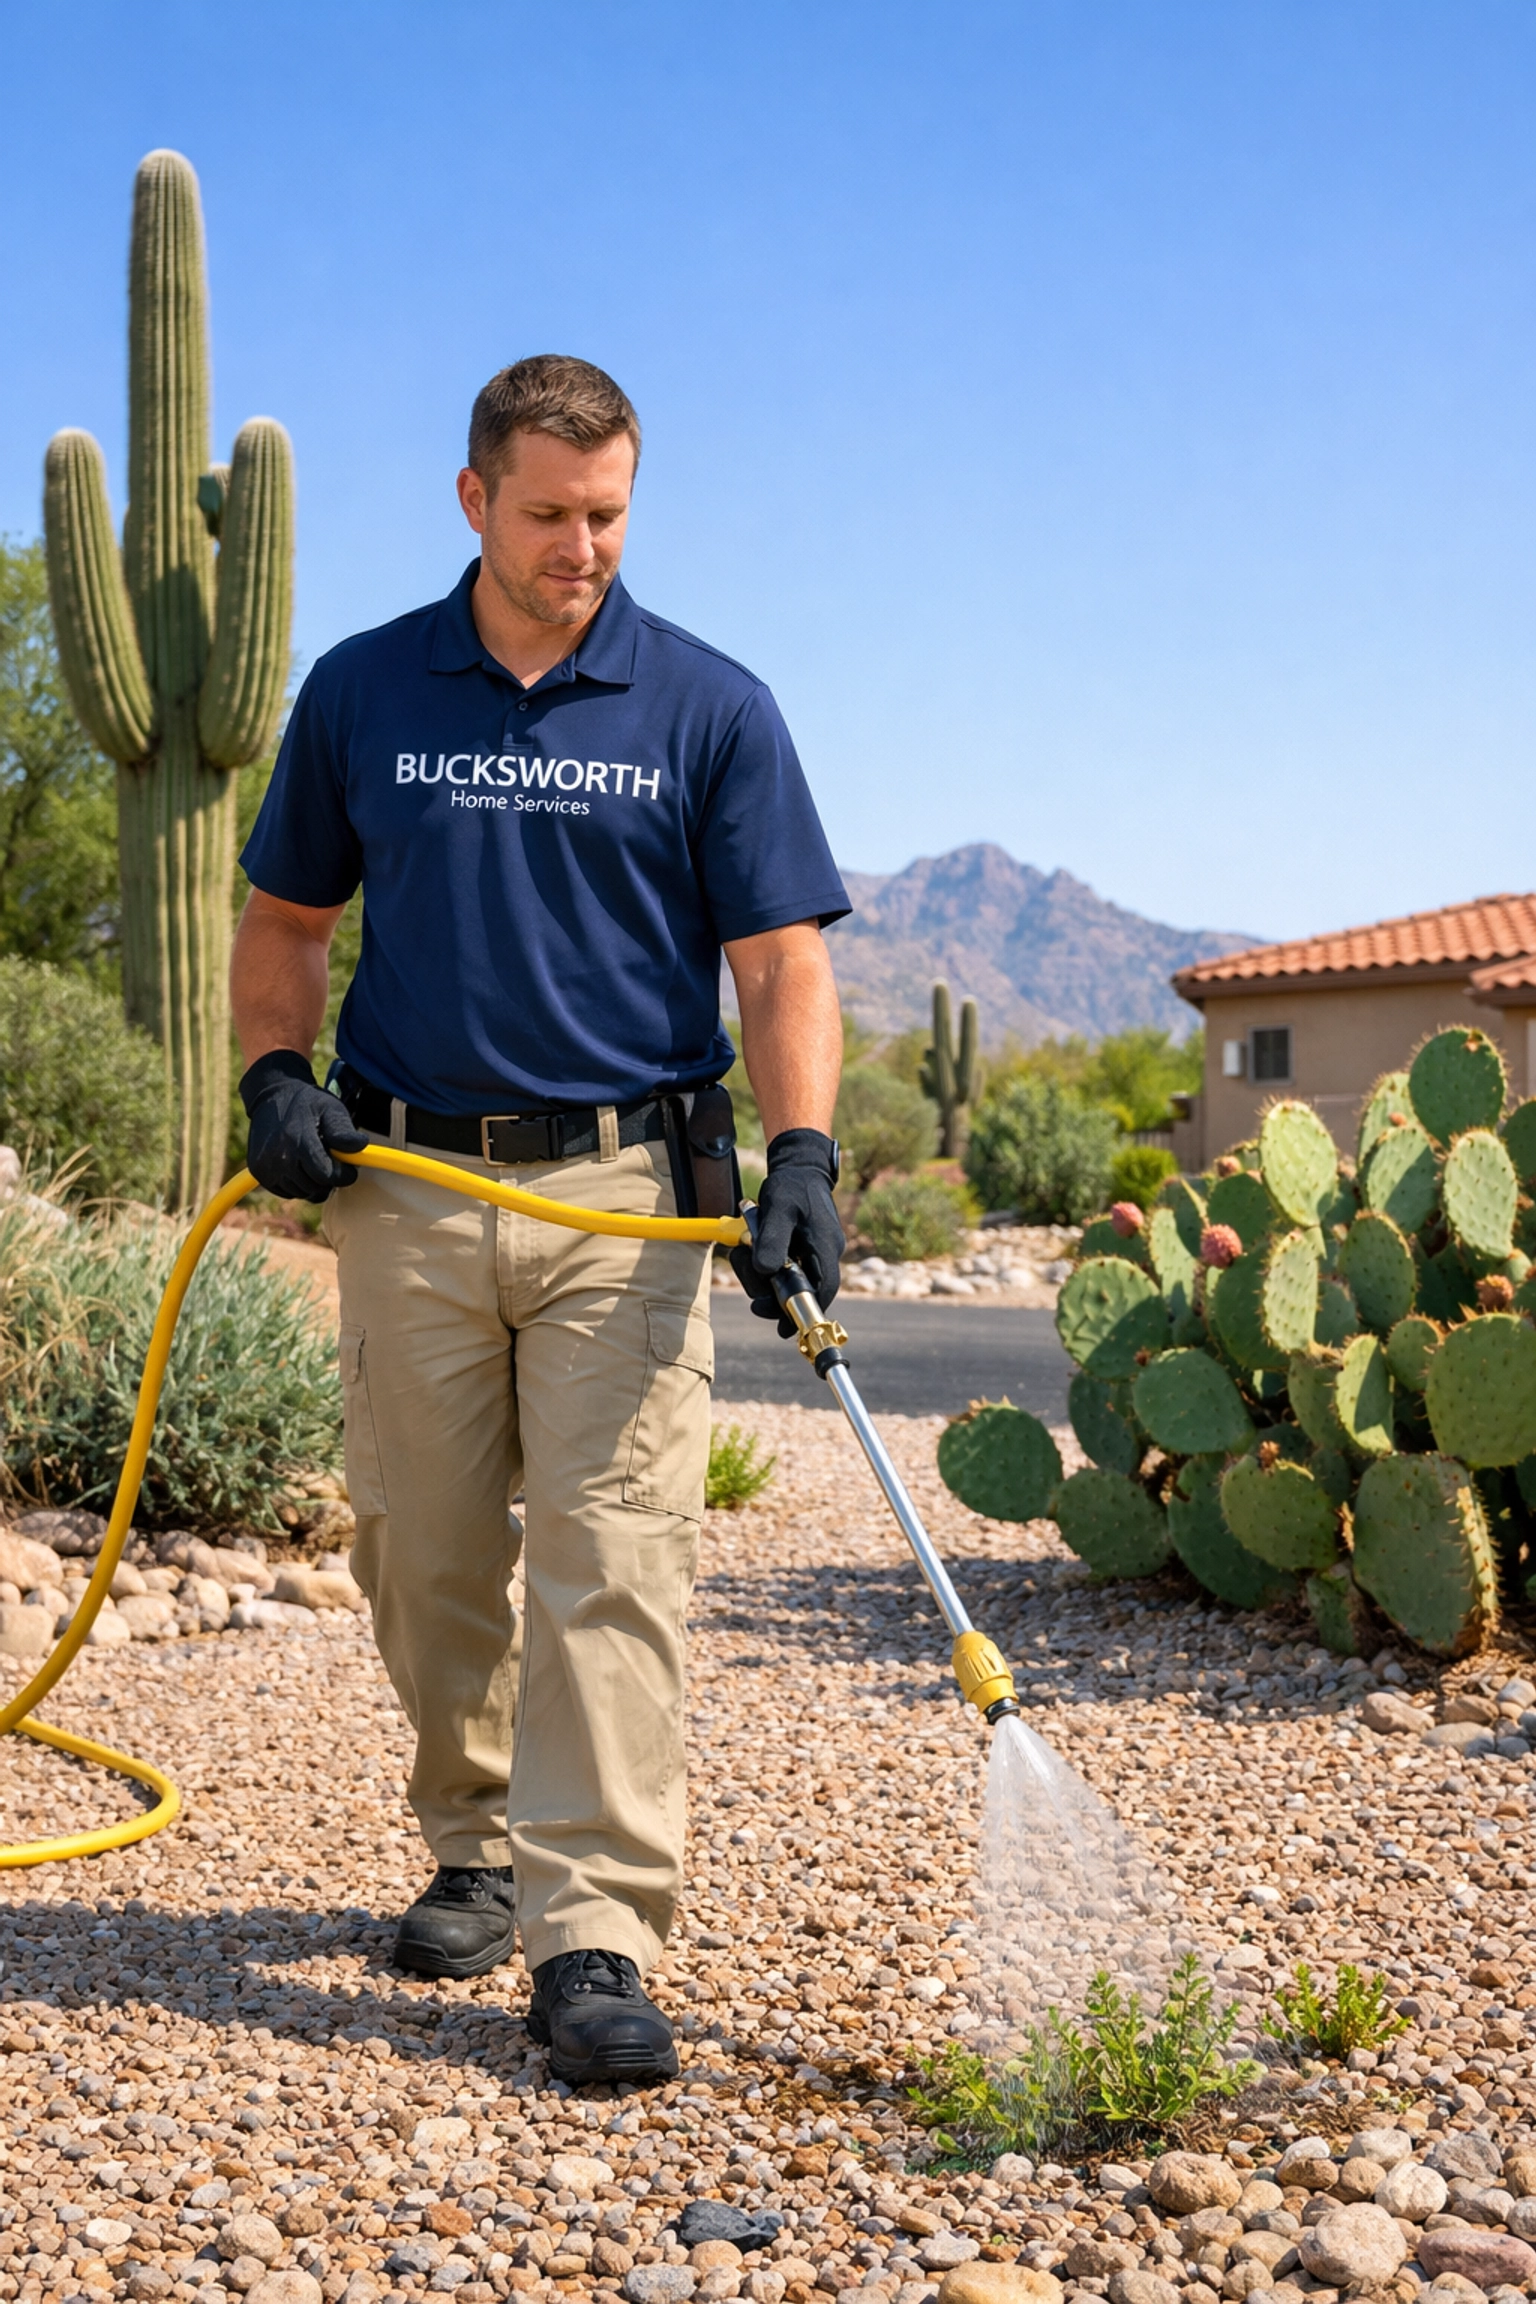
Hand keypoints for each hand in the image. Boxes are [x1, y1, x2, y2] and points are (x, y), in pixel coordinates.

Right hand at [240, 1050, 368, 1202]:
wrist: (272, 1095)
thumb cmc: (307, 1103)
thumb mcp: (330, 1109)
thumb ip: (343, 1130)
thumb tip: (361, 1145)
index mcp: (297, 1141)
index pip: (326, 1176)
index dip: (343, 1175)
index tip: (350, 1168)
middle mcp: (278, 1158)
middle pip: (314, 1187)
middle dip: (328, 1178)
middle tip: (331, 1159)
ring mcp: (265, 1167)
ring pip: (301, 1192)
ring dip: (313, 1182)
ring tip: (314, 1158)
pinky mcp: (258, 1172)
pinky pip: (287, 1192)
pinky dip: (298, 1184)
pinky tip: (300, 1164)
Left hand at [730, 1129, 843, 1335]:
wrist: (799, 1167)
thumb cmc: (791, 1186)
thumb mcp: (778, 1209)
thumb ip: (772, 1240)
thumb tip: (766, 1271)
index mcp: (825, 1246)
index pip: (824, 1289)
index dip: (807, 1312)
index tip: (783, 1327)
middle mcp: (825, 1253)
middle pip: (804, 1292)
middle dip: (774, 1296)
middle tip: (752, 1297)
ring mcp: (816, 1253)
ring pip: (792, 1283)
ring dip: (765, 1279)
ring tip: (744, 1258)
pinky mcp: (805, 1250)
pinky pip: (787, 1270)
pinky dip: (768, 1269)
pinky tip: (752, 1255)